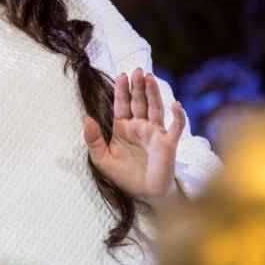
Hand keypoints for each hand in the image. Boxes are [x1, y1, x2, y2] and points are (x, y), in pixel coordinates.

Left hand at [82, 68, 185, 203]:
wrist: (144, 194)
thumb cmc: (124, 175)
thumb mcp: (101, 158)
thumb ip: (93, 139)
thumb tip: (86, 118)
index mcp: (123, 127)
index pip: (122, 104)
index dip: (122, 90)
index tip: (121, 75)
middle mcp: (140, 126)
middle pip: (139, 102)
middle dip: (138, 86)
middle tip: (137, 70)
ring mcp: (155, 133)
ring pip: (155, 108)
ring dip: (154, 93)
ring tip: (150, 78)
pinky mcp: (168, 143)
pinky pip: (175, 127)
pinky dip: (178, 116)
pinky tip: (176, 105)